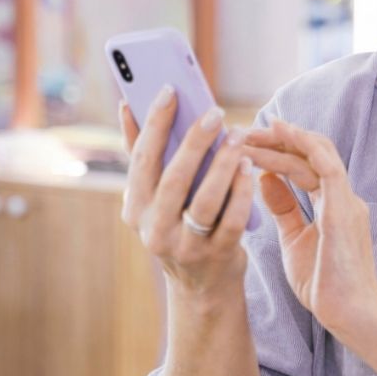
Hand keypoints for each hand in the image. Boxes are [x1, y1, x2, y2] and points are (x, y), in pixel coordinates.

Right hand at [118, 86, 256, 297]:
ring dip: (223, 164)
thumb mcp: (154, 197)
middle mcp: (154, 228)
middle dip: (195, 141)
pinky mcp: (216, 256)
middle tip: (215, 112)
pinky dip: (242, 192)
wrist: (201, 285)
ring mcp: (185, 246)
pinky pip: (232, 220)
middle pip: (174, 178)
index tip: (170, 89)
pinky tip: (249, 167)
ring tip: (238, 136)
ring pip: (205, 200)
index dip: (155, 123)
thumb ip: (142, 153)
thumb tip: (126, 105)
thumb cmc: (178, 225)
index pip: (142, 159)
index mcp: (136, 207)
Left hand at [242, 119, 376, 336]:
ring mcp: (346, 200)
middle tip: (241, 132)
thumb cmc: (326, 286)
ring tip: (250, 133)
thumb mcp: (295, 241)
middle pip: (310, 153)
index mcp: (335, 205)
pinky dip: (304, 145)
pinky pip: (326, 166)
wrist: (351, 316)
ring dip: (282, 140)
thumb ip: (284, 209)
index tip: (248, 143)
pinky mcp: (343, 208)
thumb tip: (265, 180)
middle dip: (276, 139)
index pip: (307, 165)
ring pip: (315, 154)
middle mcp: (344, 196)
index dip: (279, 150)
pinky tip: (281, 133)